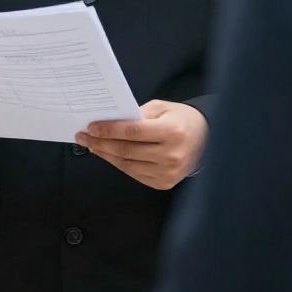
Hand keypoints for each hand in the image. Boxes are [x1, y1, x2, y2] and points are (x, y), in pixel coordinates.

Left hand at [75, 100, 207, 189]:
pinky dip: (118, 164)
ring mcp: (168, 173)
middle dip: (101, 143)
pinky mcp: (164, 183)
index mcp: (171, 132)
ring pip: (127, 165)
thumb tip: (110, 121)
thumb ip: (137, 114)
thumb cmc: (181, 120)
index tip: (91, 127)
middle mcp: (170, 155)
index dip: (109, 130)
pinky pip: (134, 174)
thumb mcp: (162, 108)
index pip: (132, 132)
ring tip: (92, 145)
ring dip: (106, 155)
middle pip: (126, 150)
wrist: (208, 140)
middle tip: (83, 136)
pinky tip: (108, 154)